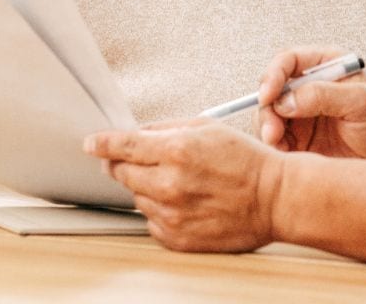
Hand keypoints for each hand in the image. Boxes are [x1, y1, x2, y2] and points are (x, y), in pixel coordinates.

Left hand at [84, 120, 283, 252]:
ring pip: (137, 197)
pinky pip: (151, 221)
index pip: (121, 146)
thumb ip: (166, 128)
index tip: (91, 144)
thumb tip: (138, 133)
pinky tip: (185, 202)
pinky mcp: (177, 237)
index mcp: (175, 151)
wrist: (274, 199)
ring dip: (148, 187)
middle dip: (124, 164)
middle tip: (142, 160)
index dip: (101, 144)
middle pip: (121, 173)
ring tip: (180, 182)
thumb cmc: (246, 161)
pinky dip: (160, 210)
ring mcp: (171, 214)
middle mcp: (169, 184)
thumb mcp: (207, 128)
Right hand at [256, 47, 365, 160]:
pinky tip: (286, 158)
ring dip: (268, 130)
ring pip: (270, 116)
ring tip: (279, 147)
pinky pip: (277, 140)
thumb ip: (323, 95)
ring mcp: (304, 114)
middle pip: (272, 90)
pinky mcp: (302, 140)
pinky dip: (275, 148)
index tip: (268, 96)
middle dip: (267, 110)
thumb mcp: (362, 103)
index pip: (287, 62)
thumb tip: (284, 100)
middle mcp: (310, 87)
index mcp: (325, 66)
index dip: (273, 76)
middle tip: (272, 133)